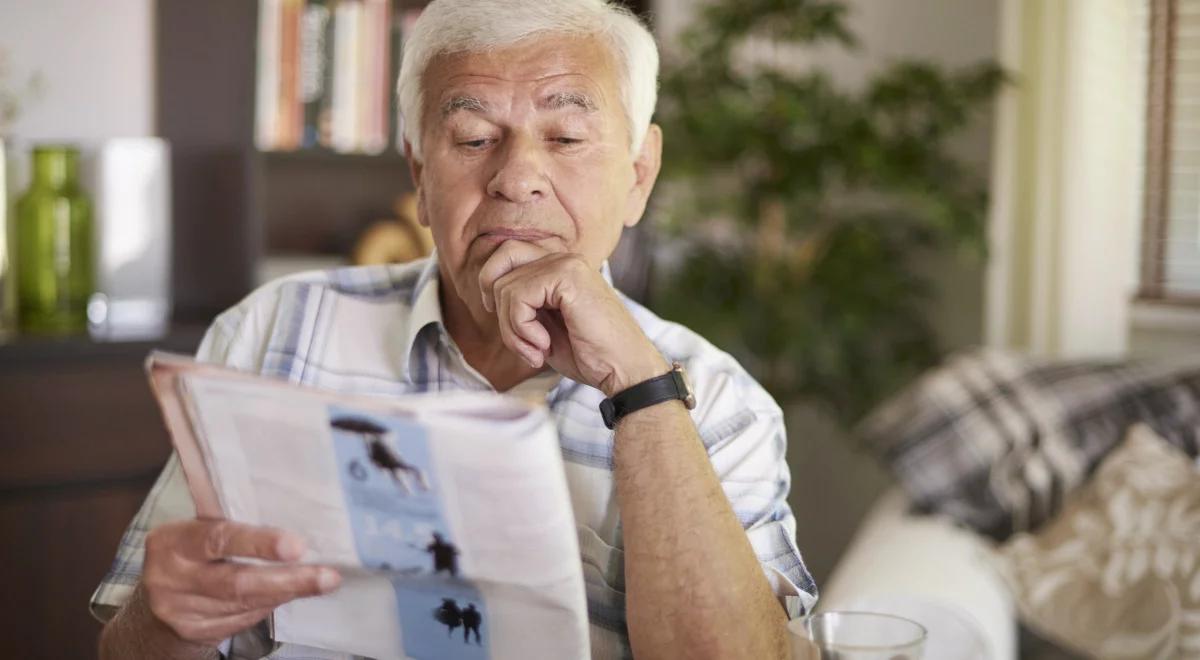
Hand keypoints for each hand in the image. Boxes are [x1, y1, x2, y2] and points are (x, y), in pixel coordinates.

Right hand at [141, 519, 340, 645]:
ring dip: (287, 593)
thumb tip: (290, 508)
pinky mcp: (194, 631)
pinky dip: (270, 606)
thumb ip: (229, 520)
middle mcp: (170, 578)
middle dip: (287, 579)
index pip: (218, 539)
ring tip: (321, 583)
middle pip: (236, 582)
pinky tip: (291, 595)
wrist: (155, 599)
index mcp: (172, 541)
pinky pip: (242, 620)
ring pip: (244, 604)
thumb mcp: (198, 529)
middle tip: (327, 576)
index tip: (296, 546)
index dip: (259, 543)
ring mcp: (180, 610)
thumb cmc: (192, 551)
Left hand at [478, 240, 669, 396]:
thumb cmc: (588, 354)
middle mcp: (563, 258)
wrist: (623, 369)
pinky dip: (521, 329)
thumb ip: (521, 306)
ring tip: (535, 350)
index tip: (513, 327)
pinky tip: (544, 346)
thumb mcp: (544, 326)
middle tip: (515, 333)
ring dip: (511, 328)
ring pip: (505, 285)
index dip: (495, 290)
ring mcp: (566, 264)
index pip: (506, 257)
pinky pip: (518, 297)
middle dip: (494, 299)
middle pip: (501, 257)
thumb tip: (487, 297)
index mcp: (559, 266)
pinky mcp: (567, 277)